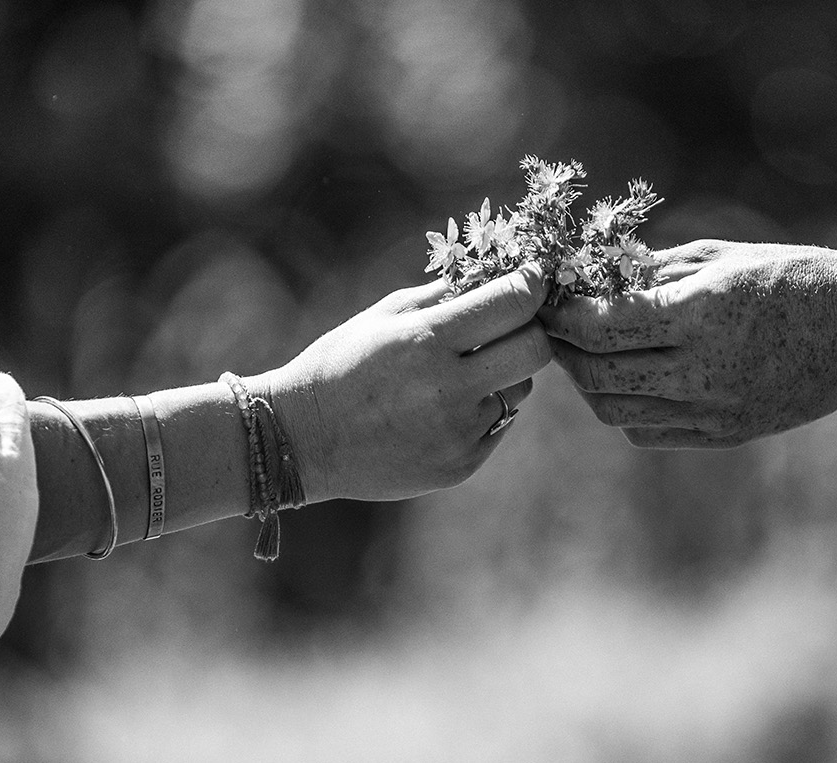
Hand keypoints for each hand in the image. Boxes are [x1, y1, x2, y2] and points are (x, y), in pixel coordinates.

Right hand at [253, 263, 549, 500]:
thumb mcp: (384, 316)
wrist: (301, 440)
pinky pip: (499, 424)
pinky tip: (442, 409)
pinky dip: (483, 410)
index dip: (532, 285)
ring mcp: (458, 432)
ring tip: (459, 374)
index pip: (513, 304)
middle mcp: (448, 388)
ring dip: (503, 374)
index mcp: (426, 340)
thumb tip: (498, 273)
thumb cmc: (341, 365)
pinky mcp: (461, 465)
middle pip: (535, 349)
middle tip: (508, 325)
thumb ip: (444, 294)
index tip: (535, 277)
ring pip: (520, 389)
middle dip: (530, 329)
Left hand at [538, 240, 836, 447]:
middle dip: (562, 348)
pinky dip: (621, 407)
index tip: (543, 297)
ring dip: (586, 381)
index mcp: (704, 313)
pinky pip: (646, 432)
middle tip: (552, 326)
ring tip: (583, 351)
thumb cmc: (790, 275)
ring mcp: (716, 410)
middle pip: (596, 372)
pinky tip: (625, 378)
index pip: (600, 325)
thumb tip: (581, 275)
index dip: (560, 313)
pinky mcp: (724, 436)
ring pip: (613, 410)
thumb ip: (648, 272)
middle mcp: (706, 369)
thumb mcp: (719, 257)